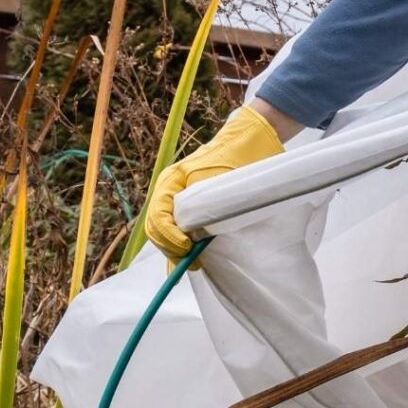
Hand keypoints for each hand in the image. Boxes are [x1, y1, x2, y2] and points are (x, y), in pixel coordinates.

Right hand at [145, 104, 285, 264]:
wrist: (250, 143)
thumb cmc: (236, 158)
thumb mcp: (218, 180)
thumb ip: (203, 204)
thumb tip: (194, 234)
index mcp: (171, 182)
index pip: (159, 216)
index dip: (170, 235)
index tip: (188, 247)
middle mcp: (169, 193)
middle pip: (157, 228)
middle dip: (171, 248)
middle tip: (192, 263)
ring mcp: (179, 201)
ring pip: (165, 232)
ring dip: (175, 251)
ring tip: (194, 264)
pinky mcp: (192, 209)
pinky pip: (178, 231)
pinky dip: (181, 248)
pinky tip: (190, 261)